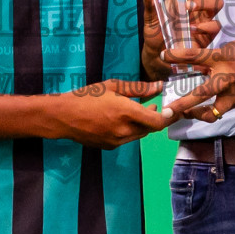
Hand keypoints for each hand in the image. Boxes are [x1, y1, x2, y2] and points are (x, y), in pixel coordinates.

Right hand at [48, 79, 170, 148]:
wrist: (63, 116)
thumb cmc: (86, 96)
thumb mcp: (112, 86)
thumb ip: (138, 88)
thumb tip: (159, 87)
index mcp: (126, 112)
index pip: (157, 122)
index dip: (168, 117)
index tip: (172, 110)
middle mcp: (124, 130)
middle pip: (150, 129)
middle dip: (156, 119)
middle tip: (156, 107)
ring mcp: (117, 141)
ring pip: (139, 135)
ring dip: (143, 124)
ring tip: (140, 111)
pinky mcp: (110, 146)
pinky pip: (127, 139)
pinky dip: (130, 130)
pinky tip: (122, 120)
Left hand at [141, 0, 223, 80]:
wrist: (158, 55)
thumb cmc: (157, 32)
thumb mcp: (150, 17)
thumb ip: (150, 3)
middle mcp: (198, 3)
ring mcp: (205, 18)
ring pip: (217, 2)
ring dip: (204, 2)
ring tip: (188, 8)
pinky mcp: (208, 34)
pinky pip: (215, 26)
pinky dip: (205, 26)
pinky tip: (192, 28)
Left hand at [164, 34, 234, 122]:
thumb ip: (217, 56)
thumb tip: (201, 64)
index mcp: (224, 58)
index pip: (194, 56)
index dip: (177, 56)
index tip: (164, 55)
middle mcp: (226, 77)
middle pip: (199, 94)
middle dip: (181, 104)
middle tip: (167, 111)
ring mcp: (234, 93)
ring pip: (210, 111)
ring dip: (195, 113)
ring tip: (183, 114)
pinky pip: (222, 109)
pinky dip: (213, 110)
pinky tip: (206, 109)